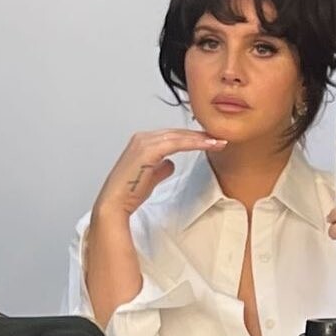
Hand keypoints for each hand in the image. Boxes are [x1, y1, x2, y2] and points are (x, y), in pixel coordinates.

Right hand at [92, 128, 225, 219]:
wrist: (116, 203)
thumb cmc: (130, 192)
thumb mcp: (151, 177)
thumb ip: (161, 167)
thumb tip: (171, 163)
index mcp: (143, 142)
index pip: (172, 136)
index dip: (192, 138)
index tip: (210, 141)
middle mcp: (142, 138)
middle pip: (177, 133)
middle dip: (199, 135)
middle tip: (220, 138)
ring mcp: (144, 142)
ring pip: (178, 136)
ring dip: (200, 138)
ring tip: (218, 141)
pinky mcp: (148, 150)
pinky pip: (176, 143)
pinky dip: (193, 143)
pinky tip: (207, 145)